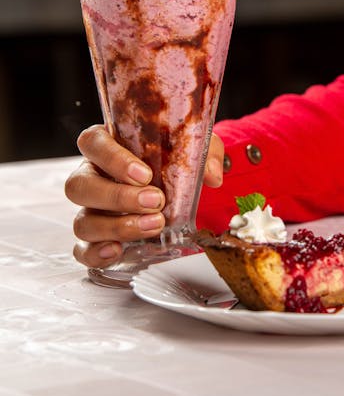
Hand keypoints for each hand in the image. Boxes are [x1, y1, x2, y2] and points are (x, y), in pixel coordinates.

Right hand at [65, 124, 223, 268]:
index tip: (144, 174)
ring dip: (117, 227)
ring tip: (154, 226)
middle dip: (118, 197)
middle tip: (155, 202)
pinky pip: (83, 250)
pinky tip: (118, 251)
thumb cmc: (173, 163)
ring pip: (82, 221)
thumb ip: (204, 154)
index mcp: (108, 147)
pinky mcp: (94, 239)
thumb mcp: (193, 149)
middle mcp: (92, 177)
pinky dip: (96, 253)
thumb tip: (211, 175)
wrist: (178, 191)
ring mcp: (90, 210)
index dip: (112, 158)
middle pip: (79, 186)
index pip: (92, 142)